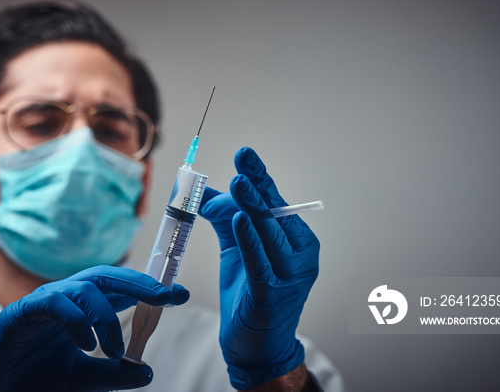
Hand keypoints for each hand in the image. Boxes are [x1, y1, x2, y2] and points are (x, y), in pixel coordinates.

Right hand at [0, 266, 189, 391]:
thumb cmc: (32, 382)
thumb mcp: (82, 381)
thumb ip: (112, 375)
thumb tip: (147, 370)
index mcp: (83, 311)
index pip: (122, 290)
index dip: (150, 288)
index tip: (181, 295)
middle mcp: (67, 300)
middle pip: (107, 276)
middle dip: (139, 282)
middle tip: (166, 296)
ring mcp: (45, 302)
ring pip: (84, 287)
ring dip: (106, 315)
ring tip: (112, 349)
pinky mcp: (22, 311)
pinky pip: (54, 301)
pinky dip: (74, 318)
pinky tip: (84, 343)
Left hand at [199, 147, 318, 390]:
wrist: (258, 345)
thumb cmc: (251, 293)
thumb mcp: (238, 250)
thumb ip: (224, 219)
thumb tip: (199, 191)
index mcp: (296, 239)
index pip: (277, 200)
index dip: (260, 176)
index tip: (244, 154)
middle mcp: (301, 254)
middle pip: (275, 213)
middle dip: (257, 185)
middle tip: (242, 161)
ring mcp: (290, 276)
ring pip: (270, 234)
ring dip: (254, 207)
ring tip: (239, 184)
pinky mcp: (273, 295)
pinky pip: (261, 262)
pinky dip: (250, 240)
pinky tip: (240, 220)